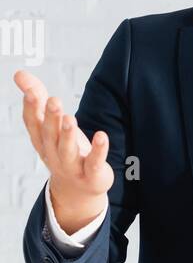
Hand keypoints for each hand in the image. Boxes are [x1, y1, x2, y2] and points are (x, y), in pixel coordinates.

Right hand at [14, 69, 112, 229]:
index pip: (33, 124)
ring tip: (70, 118)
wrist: (77, 189)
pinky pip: (94, 162)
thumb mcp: (49, 124)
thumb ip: (37, 97)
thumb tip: (19, 73)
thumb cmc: (62, 148)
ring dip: (68, 135)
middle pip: (50, 135)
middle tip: (54, 101)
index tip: (32, 92)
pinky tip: (102, 136)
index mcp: (42, 140)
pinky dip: (98, 150)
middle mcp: (53, 153)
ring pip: (67, 150)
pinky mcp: (92, 174)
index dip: (32, 109)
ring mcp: (72, 166)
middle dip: (51, 119)